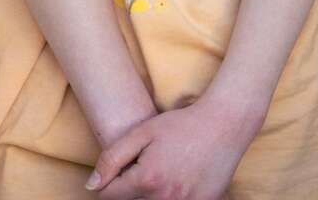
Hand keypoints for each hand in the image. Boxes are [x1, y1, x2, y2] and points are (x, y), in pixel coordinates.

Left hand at [86, 98, 259, 199]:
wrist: (225, 124)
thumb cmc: (183, 124)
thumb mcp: (144, 132)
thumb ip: (112, 157)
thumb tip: (91, 186)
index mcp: (147, 181)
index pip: (109, 197)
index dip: (109, 184)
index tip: (120, 172)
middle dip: (131, 190)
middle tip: (145, 170)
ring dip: (150, 195)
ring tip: (162, 174)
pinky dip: (172, 197)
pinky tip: (179, 180)